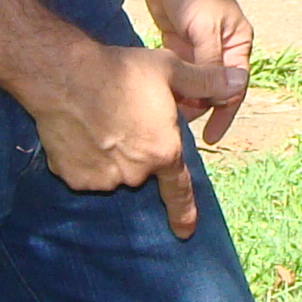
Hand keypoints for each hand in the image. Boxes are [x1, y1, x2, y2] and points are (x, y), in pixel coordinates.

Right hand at [32, 41, 243, 239]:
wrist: (63, 75)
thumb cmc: (119, 70)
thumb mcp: (170, 69)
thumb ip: (206, 82)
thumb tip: (238, 81)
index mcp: (163, 152)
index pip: (179, 190)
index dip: (184, 212)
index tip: (187, 232)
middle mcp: (134, 173)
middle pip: (140, 170)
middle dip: (135, 151)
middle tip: (122, 118)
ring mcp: (102, 179)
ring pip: (111, 172)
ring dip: (109, 156)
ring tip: (97, 121)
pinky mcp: (73, 177)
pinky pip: (84, 172)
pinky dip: (83, 158)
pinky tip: (79, 131)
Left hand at [142, 0, 253, 147]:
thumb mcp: (203, 27)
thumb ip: (211, 61)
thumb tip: (223, 93)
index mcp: (238, 43)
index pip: (234, 87)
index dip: (224, 115)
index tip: (211, 139)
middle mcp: (222, 47)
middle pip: (213, 88)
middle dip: (199, 108)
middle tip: (177, 128)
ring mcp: (200, 44)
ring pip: (195, 82)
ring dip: (183, 98)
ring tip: (166, 116)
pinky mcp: (179, 40)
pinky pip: (179, 71)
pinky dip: (172, 84)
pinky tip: (160, 98)